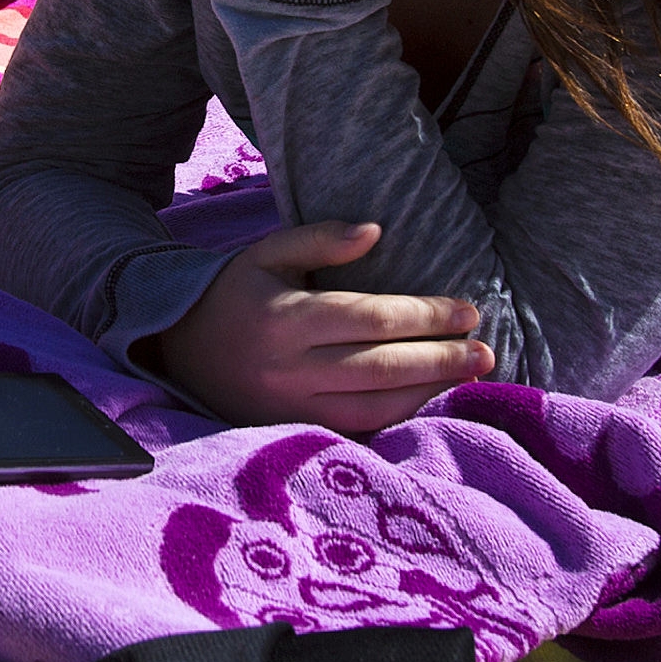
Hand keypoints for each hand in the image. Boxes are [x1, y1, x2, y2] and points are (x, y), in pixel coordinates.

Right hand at [151, 218, 490, 436]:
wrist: (175, 350)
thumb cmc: (233, 292)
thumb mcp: (268, 252)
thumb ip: (320, 238)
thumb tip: (375, 231)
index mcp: (285, 318)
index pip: (371, 319)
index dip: (425, 317)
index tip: (468, 311)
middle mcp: (288, 368)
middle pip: (381, 367)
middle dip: (440, 360)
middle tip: (485, 351)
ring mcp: (288, 407)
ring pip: (374, 406)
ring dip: (429, 393)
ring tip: (470, 375)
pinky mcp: (290, 430)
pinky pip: (355, 428)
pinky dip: (398, 417)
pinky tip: (430, 400)